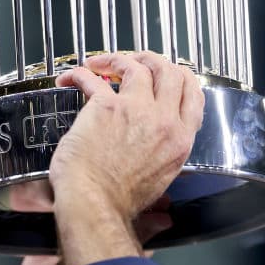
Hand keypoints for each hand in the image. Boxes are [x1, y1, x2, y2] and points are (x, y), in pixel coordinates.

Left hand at [49, 51, 204, 225]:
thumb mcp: (158, 184)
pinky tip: (71, 78)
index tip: (166, 72)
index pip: (193, 94)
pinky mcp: (106, 106)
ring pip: (137, 66)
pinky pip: (93, 77)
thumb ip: (164, 169)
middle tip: (135, 61)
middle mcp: (164, 121)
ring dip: (117, 59)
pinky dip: (80, 73)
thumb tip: (163, 197)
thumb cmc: (118, 202)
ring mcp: (137, 109)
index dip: (180, 76)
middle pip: (169, 71)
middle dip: (152, 59)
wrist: (94, 205)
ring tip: (101, 64)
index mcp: (180, 140)